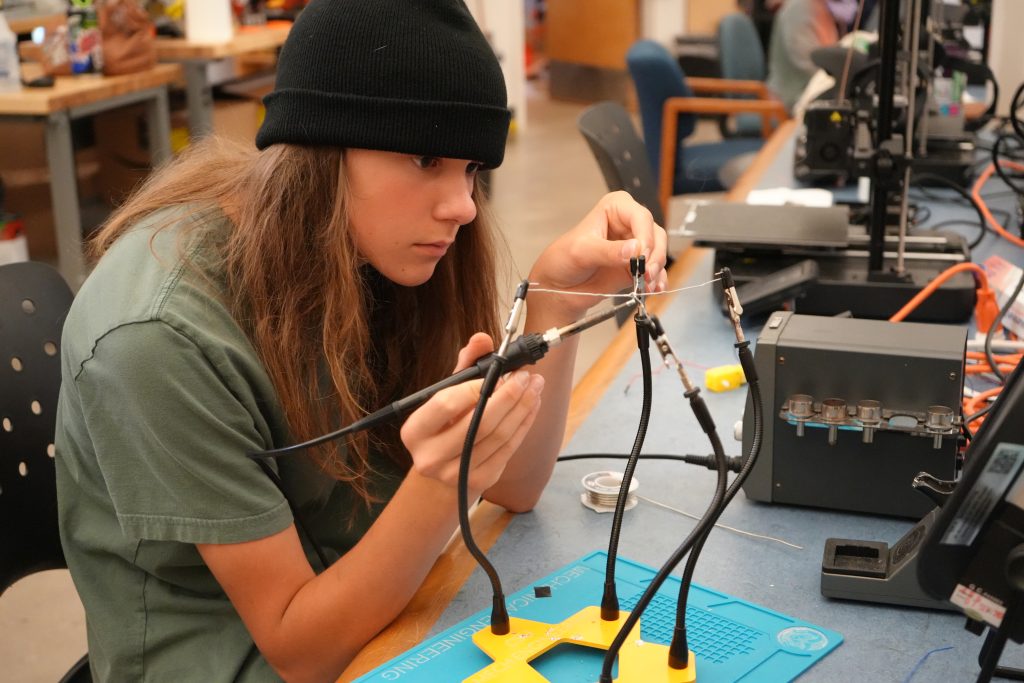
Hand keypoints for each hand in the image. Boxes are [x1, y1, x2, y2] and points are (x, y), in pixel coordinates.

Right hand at [399, 333, 544, 493]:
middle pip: (479, 422)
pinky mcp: (479, 481)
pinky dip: (524, 424)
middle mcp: (430, 456)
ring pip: (499, 436)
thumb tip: (482, 339)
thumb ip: (465, 365)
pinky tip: (531, 406)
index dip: (474, 387)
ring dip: (522, 408)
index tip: (497, 373)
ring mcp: (455, 474)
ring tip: (534, 387)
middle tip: (525, 377)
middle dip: (508, 396)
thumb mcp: (447, 394)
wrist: (443, 473)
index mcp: (415, 431)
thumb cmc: (445, 425)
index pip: (446, 404)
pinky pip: (508, 449)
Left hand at [528, 191, 667, 317]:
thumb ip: (608, 251)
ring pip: (658, 253)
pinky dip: (657, 280)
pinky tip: (654, 289)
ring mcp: (634, 247)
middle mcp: (628, 225)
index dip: (644, 236)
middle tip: (646, 272)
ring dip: (657, 269)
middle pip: (654, 234)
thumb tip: (633, 249)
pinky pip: (654, 271)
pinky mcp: (636, 267)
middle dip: (654, 255)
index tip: (641, 255)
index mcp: (614, 209)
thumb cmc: (562, 260)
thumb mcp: (581, 252)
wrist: (558, 287)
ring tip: (647, 284)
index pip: (640, 216)